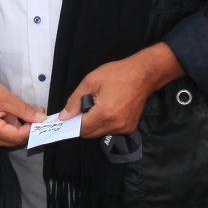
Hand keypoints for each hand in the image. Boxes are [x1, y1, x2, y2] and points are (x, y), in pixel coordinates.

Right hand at [0, 61, 42, 147]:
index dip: (31, 127)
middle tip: (34, 112)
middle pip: (15, 140)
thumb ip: (24, 110)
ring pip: (10, 140)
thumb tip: (41, 119)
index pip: (18, 137)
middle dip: (26, 128)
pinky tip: (10, 116)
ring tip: (20, 112)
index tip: (39, 115)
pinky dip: (11, 128)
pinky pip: (3, 137)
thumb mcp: (6, 98)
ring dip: (19, 128)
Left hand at [60, 43, 184, 138]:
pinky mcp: (130, 128)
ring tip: (97, 105)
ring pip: (100, 133)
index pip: (81, 129)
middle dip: (82, 123)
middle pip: (90, 134)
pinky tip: (107, 108)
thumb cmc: (118, 74)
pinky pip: (110, 130)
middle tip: (83, 107)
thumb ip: (75, 101)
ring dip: (93, 123)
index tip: (68, 116)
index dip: (72, 123)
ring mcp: (124, 128)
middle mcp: (115, 125)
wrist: (144, 74)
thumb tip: (64, 116)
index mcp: (105, 114)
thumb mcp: (90, 82)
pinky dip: (104, 123)